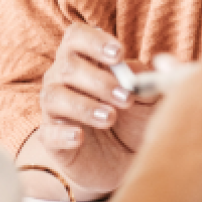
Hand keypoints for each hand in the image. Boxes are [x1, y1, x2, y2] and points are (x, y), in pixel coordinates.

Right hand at [33, 22, 158, 196]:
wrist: (126, 165)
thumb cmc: (135, 122)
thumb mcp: (151, 101)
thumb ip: (153, 81)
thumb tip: (149, 67)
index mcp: (84, 60)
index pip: (76, 36)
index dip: (94, 41)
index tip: (119, 54)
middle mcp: (63, 79)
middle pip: (67, 66)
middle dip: (98, 80)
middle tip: (126, 98)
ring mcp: (54, 109)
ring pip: (54, 96)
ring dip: (83, 106)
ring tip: (110, 118)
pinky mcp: (51, 140)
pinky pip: (48, 132)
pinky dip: (63, 133)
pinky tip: (79, 137)